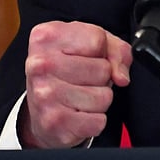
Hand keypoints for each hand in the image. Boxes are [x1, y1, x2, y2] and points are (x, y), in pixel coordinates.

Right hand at [21, 21, 131, 148]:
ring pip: (103, 97)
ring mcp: (45, 95)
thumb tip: (121, 77)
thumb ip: (116, 50)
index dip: (101, 51)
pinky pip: (98, 121)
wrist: (38, 109)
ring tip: (80, 96)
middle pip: (103, 69)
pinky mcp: (54, 122)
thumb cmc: (65, 71)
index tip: (86, 57)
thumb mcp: (91, 46)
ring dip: (98, 100)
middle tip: (83, 80)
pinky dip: (94, 121)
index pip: (97, 40)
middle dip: (101, 77)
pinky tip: (78, 114)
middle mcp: (41, 64)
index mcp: (47, 37)